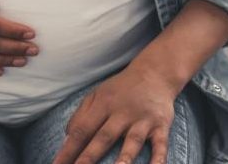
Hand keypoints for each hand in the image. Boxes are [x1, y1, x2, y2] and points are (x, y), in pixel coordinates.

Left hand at [53, 0, 227, 163]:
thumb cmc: (122, 88)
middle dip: (89, 158)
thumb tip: (66, 137)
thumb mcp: (97, 94)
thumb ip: (81, 115)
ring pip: (133, 141)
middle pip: (104, 138)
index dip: (69, 149)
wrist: (156, 72)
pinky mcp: (161, 125)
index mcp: (103, 104)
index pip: (82, 130)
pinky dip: (159, 159)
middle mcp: (123, 113)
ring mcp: (143, 120)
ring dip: (124, 158)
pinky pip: (161, 144)